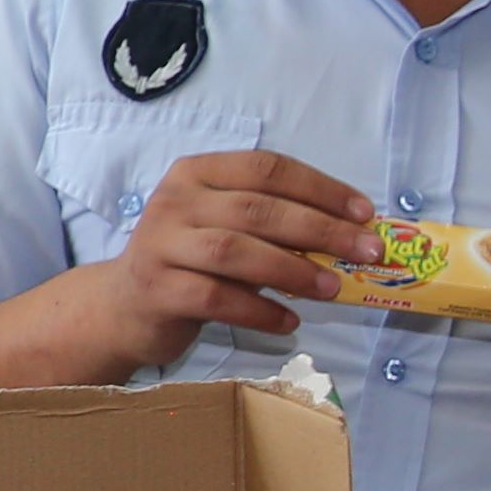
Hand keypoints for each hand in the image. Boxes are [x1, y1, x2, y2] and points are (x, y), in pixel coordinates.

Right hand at [74, 149, 373, 365]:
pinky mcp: (158, 288)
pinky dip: (260, 311)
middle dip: (321, 230)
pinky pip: (217, 298)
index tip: (364, 213)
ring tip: (332, 289)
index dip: (320, 188)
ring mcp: (161, 244)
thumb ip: (272, 223)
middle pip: (257, 209)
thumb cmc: (190, 262)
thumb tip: (349, 235)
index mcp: (197, 173)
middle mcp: (175, 200)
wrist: (125, 305)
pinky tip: (289, 322)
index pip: (266, 168)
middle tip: (366, 252)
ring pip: (235, 250)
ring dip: (293, 270)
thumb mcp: (225, 227)